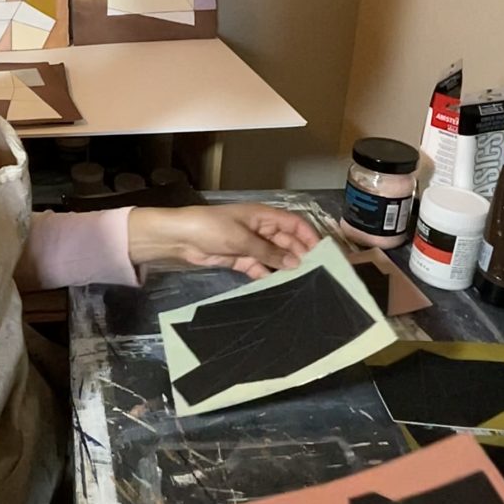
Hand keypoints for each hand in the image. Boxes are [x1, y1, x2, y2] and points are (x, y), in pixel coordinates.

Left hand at [127, 204, 320, 278]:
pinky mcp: (240, 259)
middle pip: (287, 241)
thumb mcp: (242, 239)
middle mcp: (260, 229)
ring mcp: (250, 245)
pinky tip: (279, 288)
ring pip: (275, 256)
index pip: (294, 223)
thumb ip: (269, 252)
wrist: (180, 238)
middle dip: (300, 255)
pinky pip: (260, 268)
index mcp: (263, 216)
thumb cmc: (212, 228)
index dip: (309, 236)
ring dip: (286, 268)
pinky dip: (269, 276)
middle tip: (317, 275)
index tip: (324, 254)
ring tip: (302, 285)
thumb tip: (297, 262)